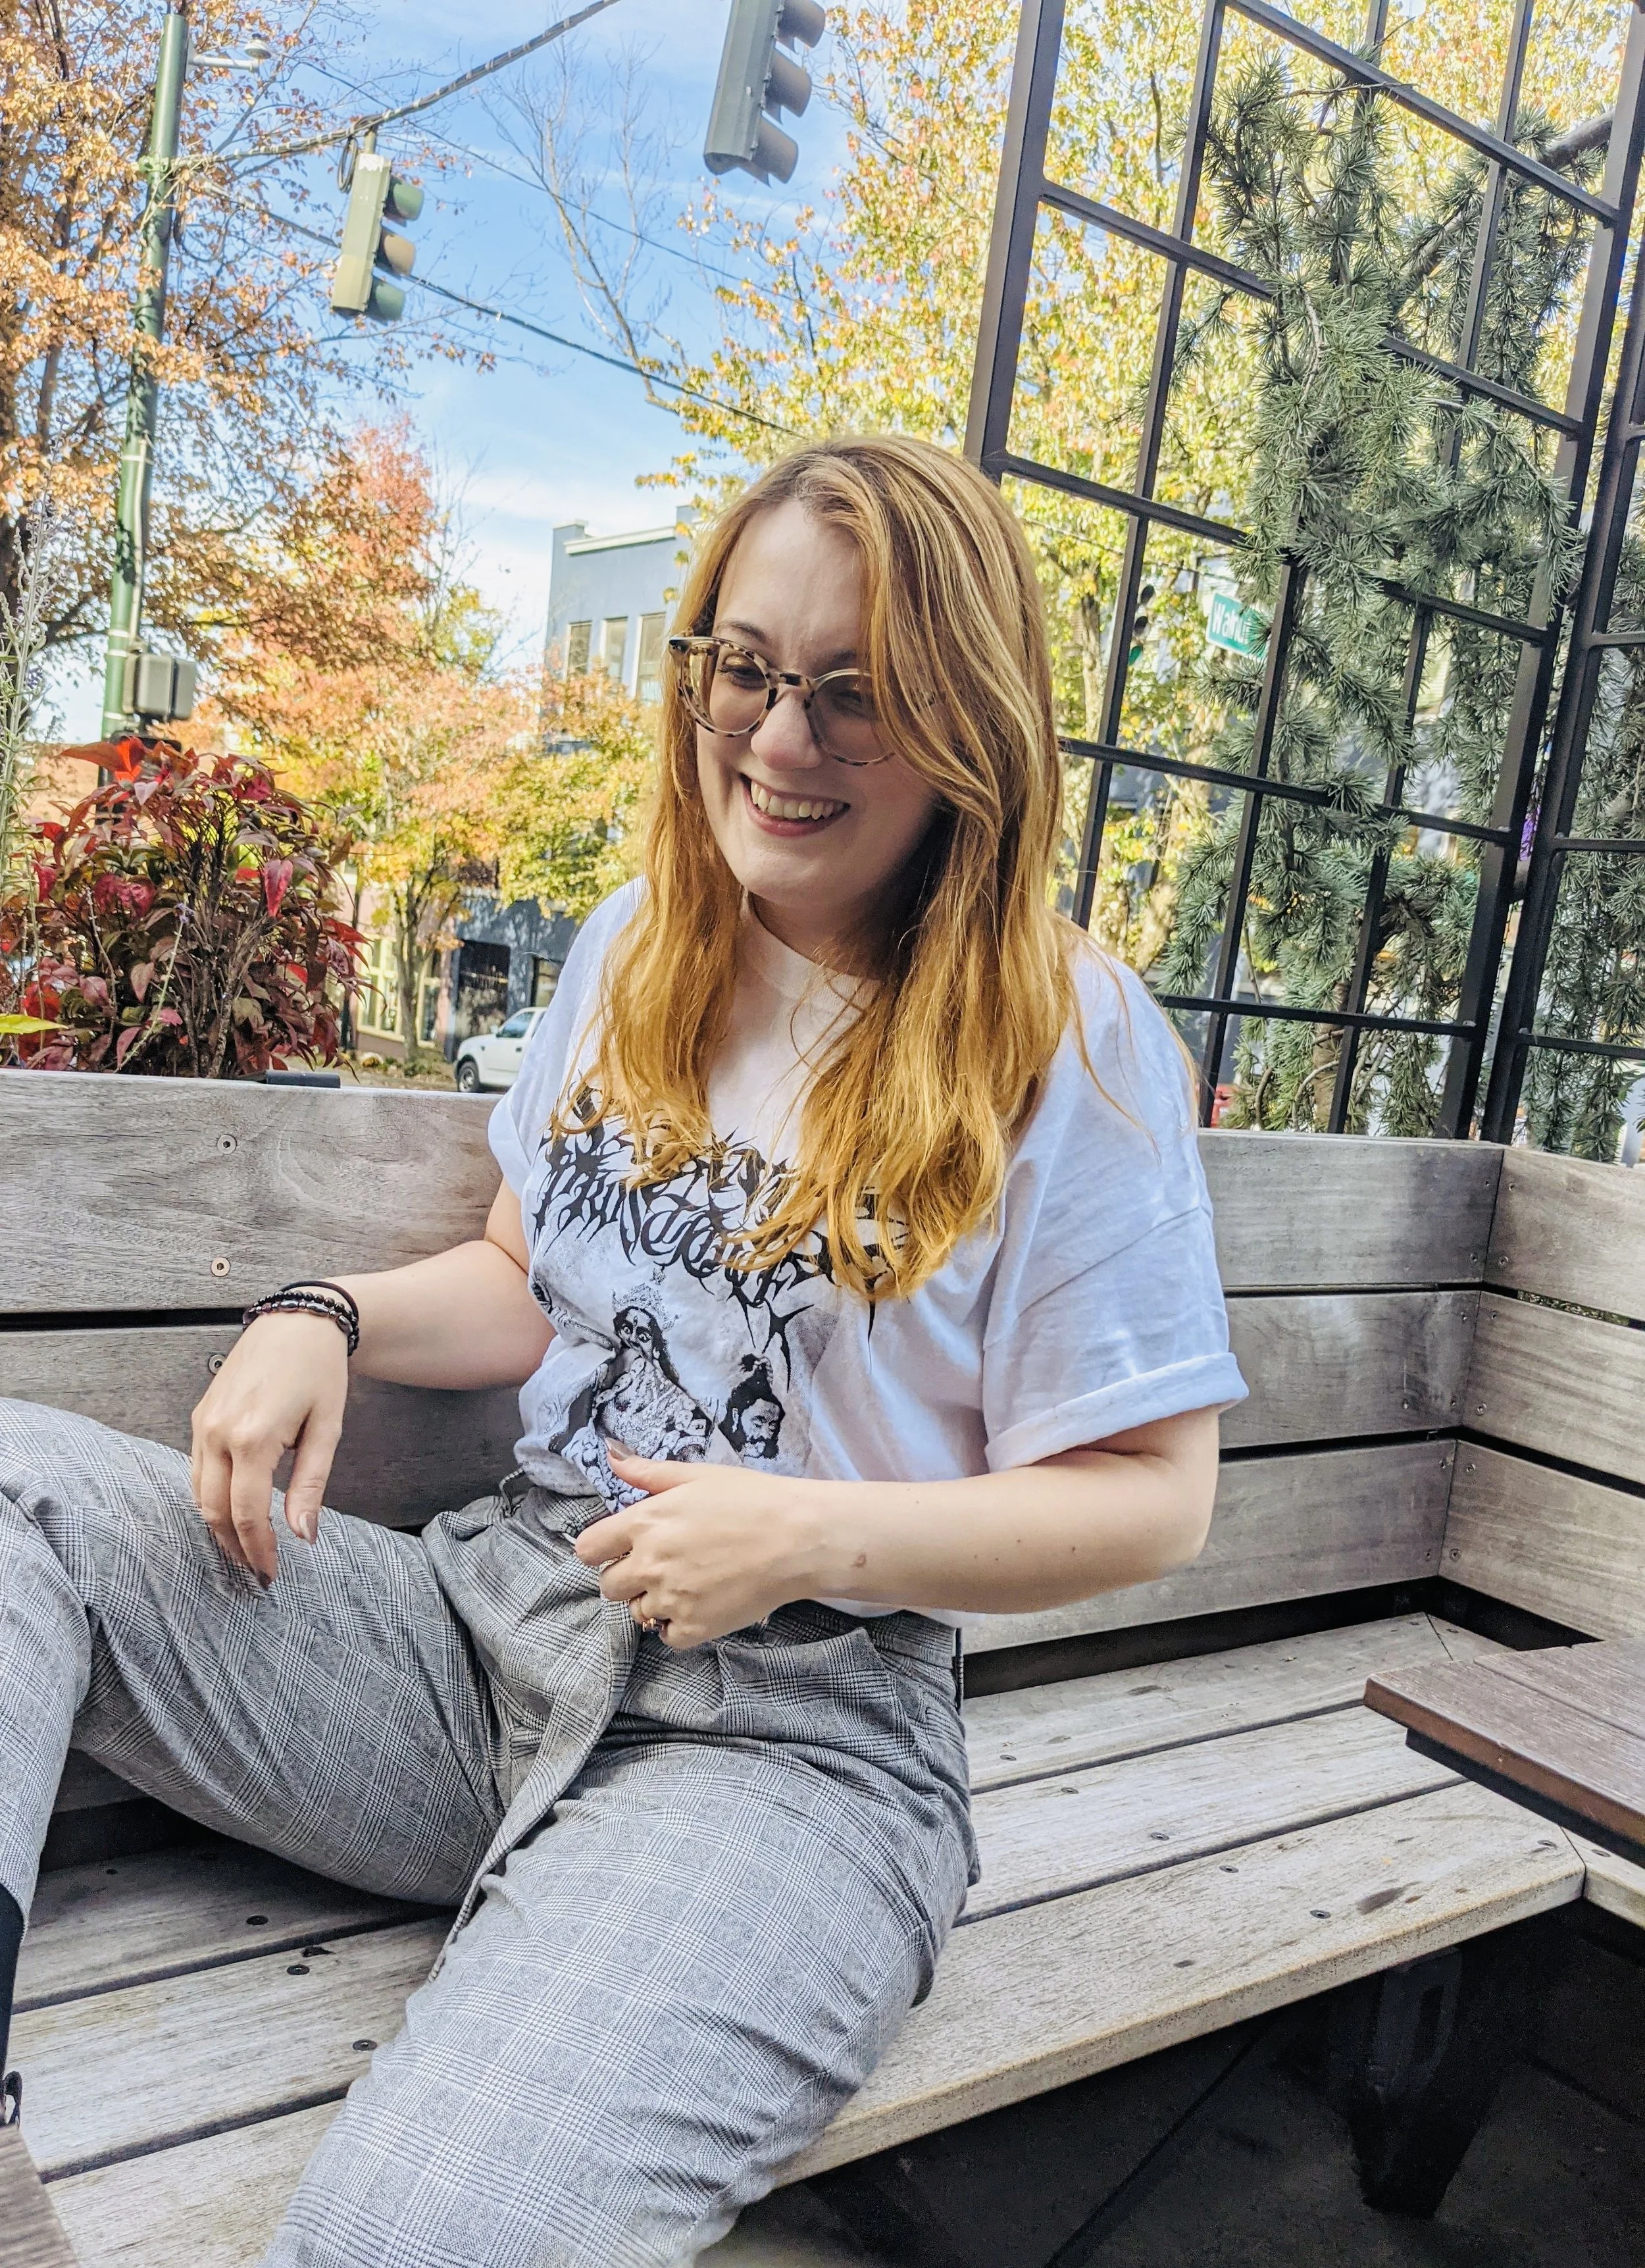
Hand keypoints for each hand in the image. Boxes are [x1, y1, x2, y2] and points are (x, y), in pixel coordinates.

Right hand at [190, 1313, 348, 1583]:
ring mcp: (203, 1423)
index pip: (247, 1513)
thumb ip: (311, 1485)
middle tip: (256, 1571)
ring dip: (219, 1526)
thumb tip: (303, 1535)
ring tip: (245, 1548)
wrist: (298, 1323)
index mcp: (253, 1436)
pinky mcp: (199, 1416)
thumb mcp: (327, 1429)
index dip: (258, 1550)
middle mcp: (218, 1432)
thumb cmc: (319, 1372)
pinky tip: (231, 1511)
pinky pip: (197, 1469)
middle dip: (235, 1547)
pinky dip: (210, 1497)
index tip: (271, 1574)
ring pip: (200, 1493)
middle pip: (216, 1510)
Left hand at [573, 1452, 824, 1648]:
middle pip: (609, 1585)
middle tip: (661, 1565)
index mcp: (645, 1522)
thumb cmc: (753, 1500)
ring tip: (687, 1583)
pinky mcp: (694, 1627)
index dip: (602, 1548)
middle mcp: (650, 1563)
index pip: (588, 1549)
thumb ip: (648, 1472)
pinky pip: (666, 1635)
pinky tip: (699, 1604)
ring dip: (653, 1600)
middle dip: (628, 1576)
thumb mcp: (697, 1476)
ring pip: (636, 1611)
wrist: (799, 1539)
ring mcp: (671, 1599)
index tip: (621, 1547)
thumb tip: (610, 1455)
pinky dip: (677, 1625)